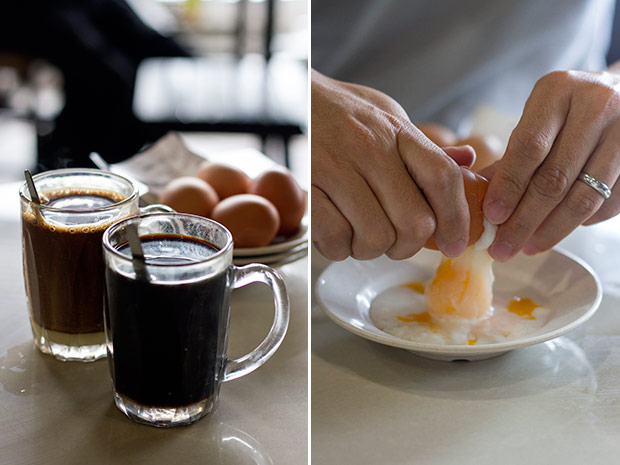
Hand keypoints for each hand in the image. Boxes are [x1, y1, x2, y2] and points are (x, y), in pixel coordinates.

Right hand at [311, 69, 471, 260]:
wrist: (291, 94)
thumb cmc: (342, 111)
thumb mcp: (387, 115)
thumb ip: (424, 146)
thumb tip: (466, 161)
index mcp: (397, 131)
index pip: (443, 178)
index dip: (456, 218)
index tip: (456, 243)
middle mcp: (370, 148)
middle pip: (414, 221)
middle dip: (409, 246)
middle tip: (397, 243)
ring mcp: (336, 168)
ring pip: (376, 237)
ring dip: (372, 249)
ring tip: (361, 234)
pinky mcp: (308, 187)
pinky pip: (337, 238)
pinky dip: (340, 248)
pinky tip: (337, 232)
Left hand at [482, 69, 619, 260]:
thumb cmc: (566, 109)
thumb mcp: (535, 118)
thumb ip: (511, 156)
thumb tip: (479, 199)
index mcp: (558, 91)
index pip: (528, 148)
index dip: (508, 186)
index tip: (492, 216)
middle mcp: (596, 106)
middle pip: (555, 178)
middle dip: (525, 220)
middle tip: (504, 246)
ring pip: (584, 197)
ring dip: (551, 230)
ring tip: (527, 247)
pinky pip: (608, 203)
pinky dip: (580, 223)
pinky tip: (556, 231)